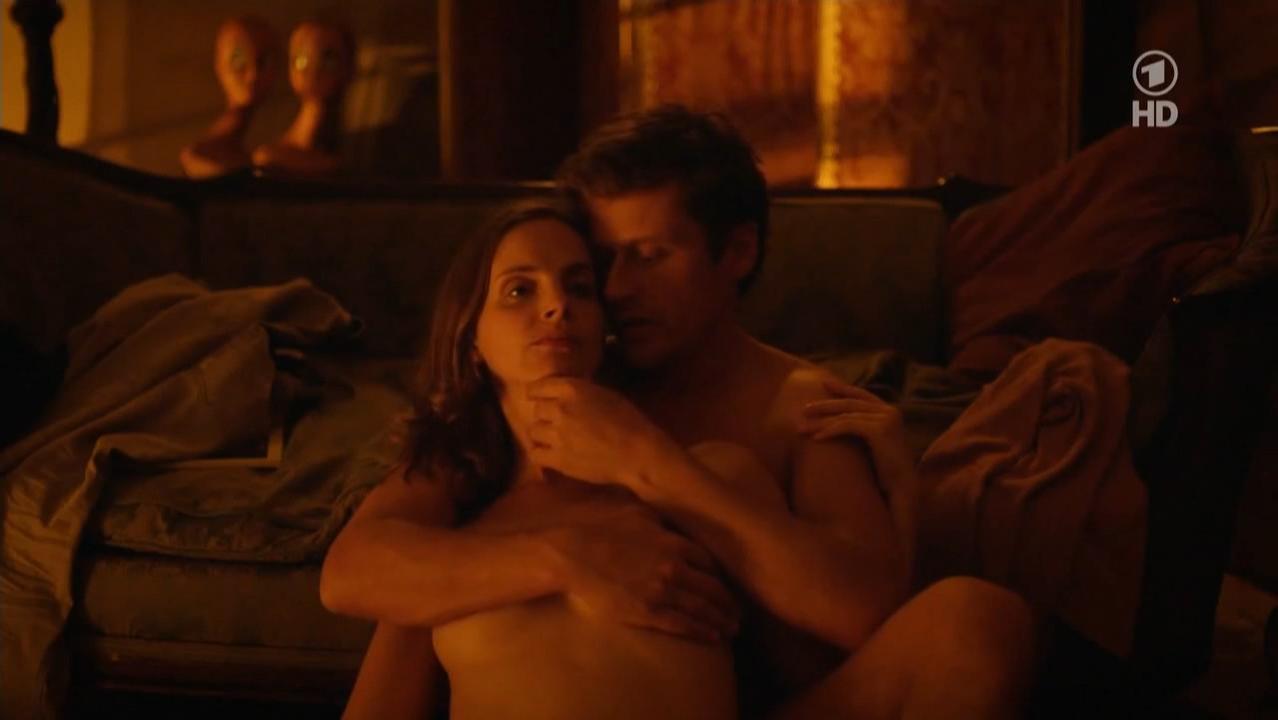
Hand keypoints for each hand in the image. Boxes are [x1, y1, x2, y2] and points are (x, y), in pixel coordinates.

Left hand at [526, 378, 667, 487]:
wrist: (637, 453)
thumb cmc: (628, 421)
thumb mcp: (604, 394)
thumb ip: (580, 392)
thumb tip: (565, 393)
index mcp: (572, 389)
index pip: (538, 387)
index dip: (538, 394)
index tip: (539, 398)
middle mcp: (560, 409)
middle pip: (537, 410)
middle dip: (545, 415)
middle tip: (556, 422)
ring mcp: (557, 435)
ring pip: (533, 431)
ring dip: (542, 434)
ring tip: (553, 439)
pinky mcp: (558, 459)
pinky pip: (536, 454)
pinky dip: (541, 453)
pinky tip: (551, 454)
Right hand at [545, 505, 740, 643]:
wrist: (571, 553)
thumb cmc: (598, 529)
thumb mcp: (634, 512)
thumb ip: (658, 520)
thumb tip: (668, 521)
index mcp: (672, 542)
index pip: (709, 561)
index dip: (721, 575)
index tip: (728, 583)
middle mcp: (674, 567)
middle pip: (713, 587)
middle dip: (729, 602)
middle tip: (739, 612)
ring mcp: (662, 591)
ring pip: (702, 608)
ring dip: (721, 620)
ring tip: (732, 629)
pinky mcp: (647, 612)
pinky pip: (682, 625)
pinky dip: (701, 631)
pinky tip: (713, 637)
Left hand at [799, 379, 915, 499]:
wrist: (903, 488)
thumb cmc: (886, 472)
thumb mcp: (874, 444)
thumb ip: (862, 429)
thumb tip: (838, 422)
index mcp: (890, 412)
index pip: (861, 395)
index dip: (842, 389)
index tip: (823, 383)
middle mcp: (889, 411)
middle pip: (850, 403)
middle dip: (825, 405)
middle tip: (804, 409)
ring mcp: (886, 418)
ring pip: (846, 415)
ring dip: (821, 422)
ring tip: (802, 428)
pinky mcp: (879, 430)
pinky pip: (848, 425)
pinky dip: (830, 431)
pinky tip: (816, 438)